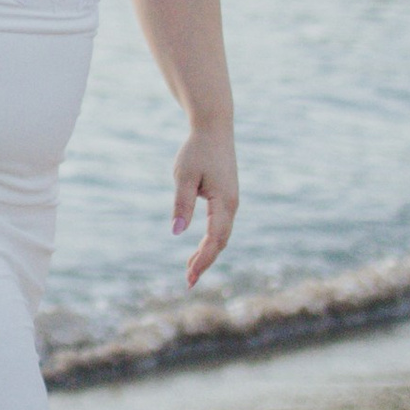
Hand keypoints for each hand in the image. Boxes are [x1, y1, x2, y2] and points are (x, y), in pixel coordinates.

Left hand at [172, 127, 238, 286]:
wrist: (214, 128)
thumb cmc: (197, 150)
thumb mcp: (184, 175)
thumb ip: (181, 204)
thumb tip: (177, 232)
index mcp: (224, 201)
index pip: (214, 238)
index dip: (203, 259)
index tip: (189, 276)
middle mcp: (232, 205)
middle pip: (220, 242)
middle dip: (205, 261)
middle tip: (188, 280)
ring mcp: (231, 202)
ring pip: (222, 235)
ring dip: (207, 253)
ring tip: (191, 269)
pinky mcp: (227, 198)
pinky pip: (220, 226)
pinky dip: (211, 241)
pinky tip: (199, 248)